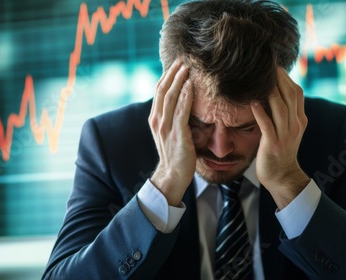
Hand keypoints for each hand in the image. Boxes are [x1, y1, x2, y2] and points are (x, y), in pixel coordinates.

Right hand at [149, 59, 194, 205]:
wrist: (172, 175)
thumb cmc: (174, 154)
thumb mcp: (169, 133)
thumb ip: (171, 118)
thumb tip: (180, 103)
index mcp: (155, 118)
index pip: (159, 91)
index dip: (167, 75)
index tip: (176, 63)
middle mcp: (158, 120)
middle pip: (162, 90)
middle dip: (173, 73)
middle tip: (183, 59)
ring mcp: (166, 127)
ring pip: (170, 97)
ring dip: (179, 80)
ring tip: (187, 67)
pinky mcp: (177, 134)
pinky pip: (181, 112)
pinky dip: (185, 97)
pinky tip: (191, 86)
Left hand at [251, 68, 309, 208]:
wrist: (282, 176)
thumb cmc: (279, 151)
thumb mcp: (286, 129)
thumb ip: (282, 112)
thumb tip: (270, 92)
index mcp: (299, 119)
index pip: (296, 92)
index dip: (286, 77)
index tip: (274, 65)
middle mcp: (295, 124)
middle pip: (290, 95)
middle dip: (278, 78)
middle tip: (266, 64)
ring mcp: (286, 135)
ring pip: (281, 108)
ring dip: (270, 91)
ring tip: (260, 78)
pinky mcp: (273, 145)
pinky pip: (268, 126)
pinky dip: (261, 113)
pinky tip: (252, 103)